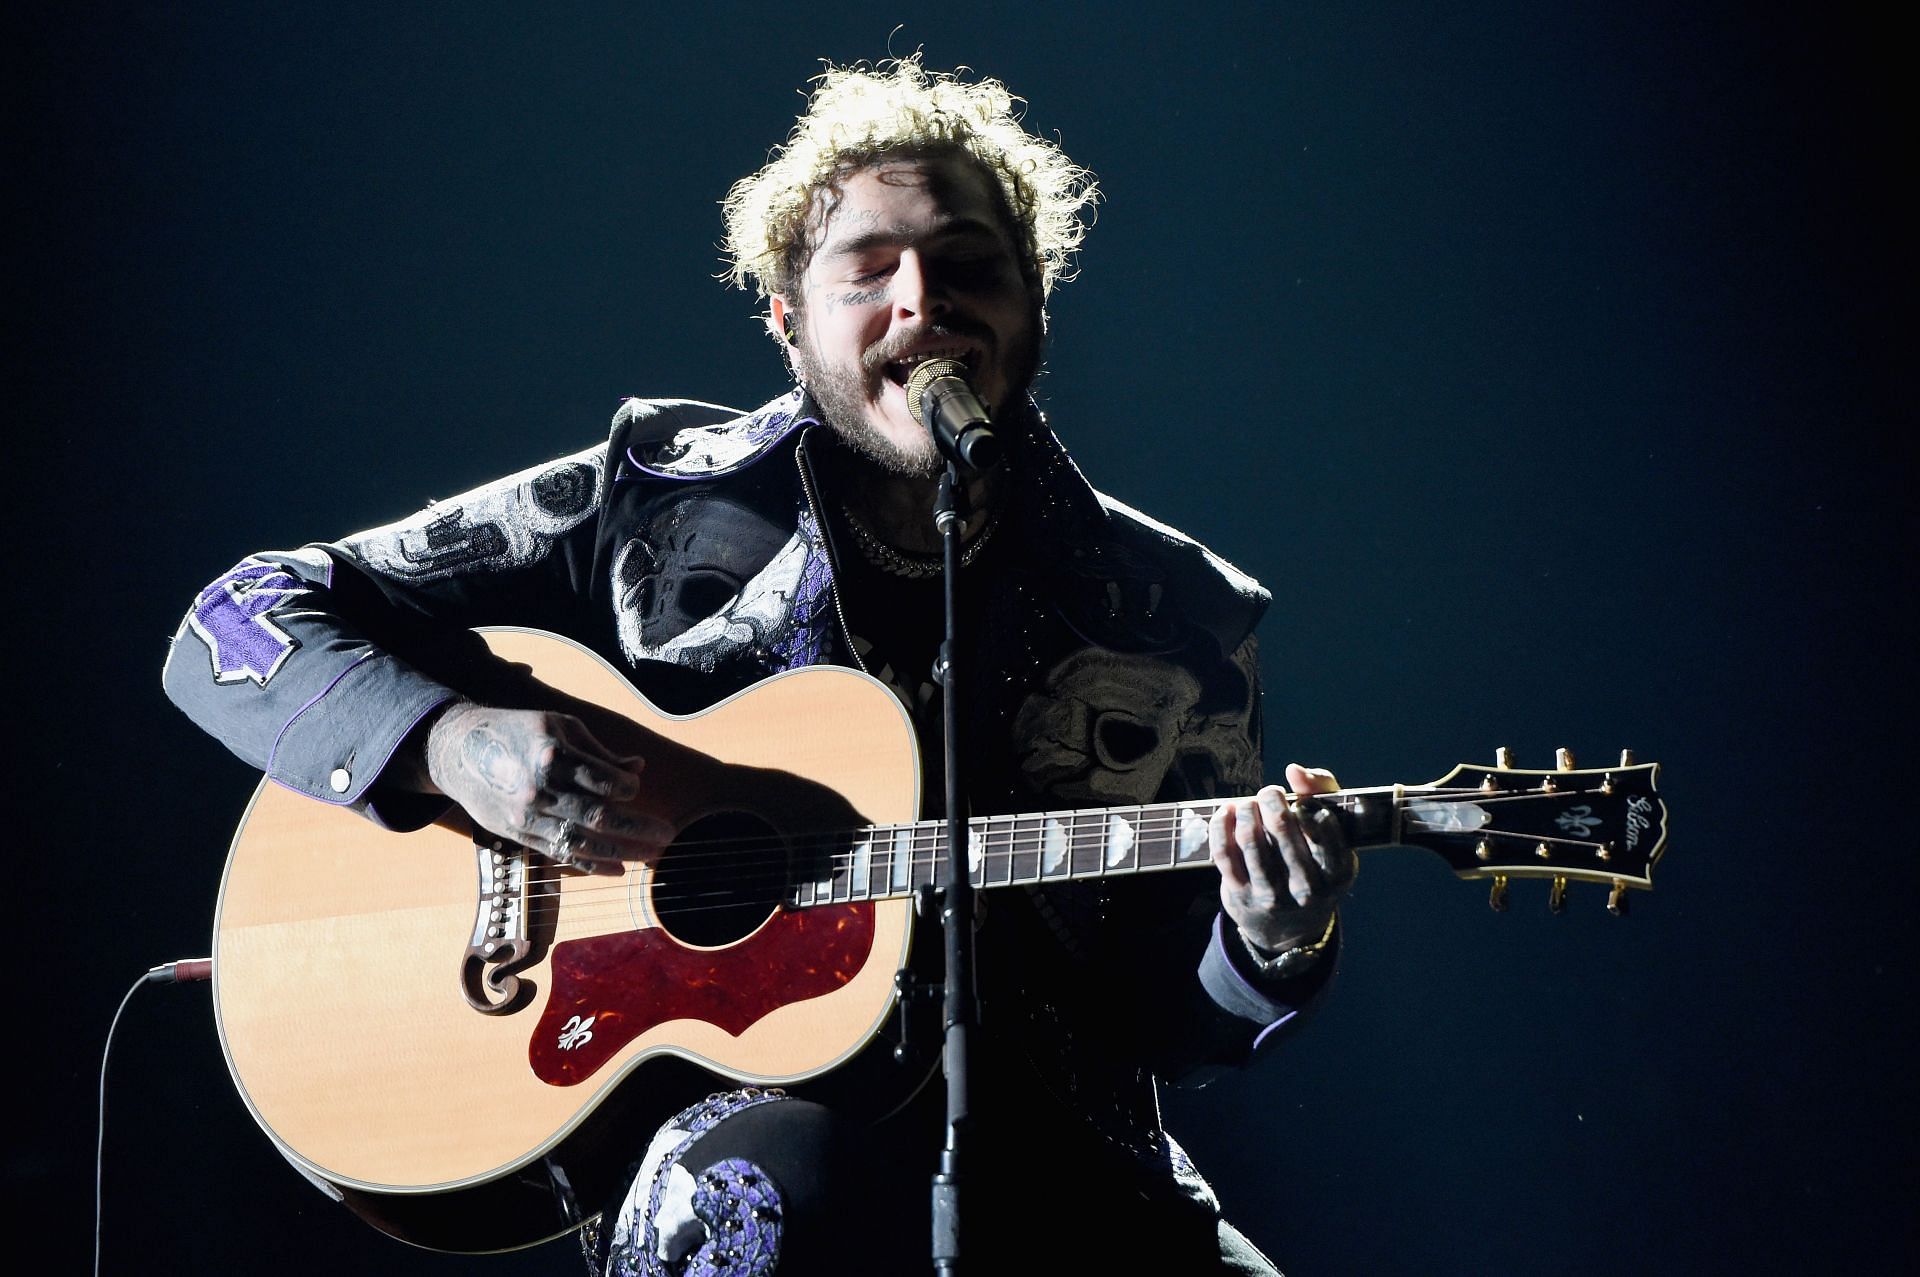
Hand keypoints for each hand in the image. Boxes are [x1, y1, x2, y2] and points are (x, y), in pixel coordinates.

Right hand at [424, 702, 671, 874]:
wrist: (459, 752)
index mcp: (552, 756)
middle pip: (599, 817)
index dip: (627, 788)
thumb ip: (600, 751)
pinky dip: (592, 865)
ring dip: (623, 852)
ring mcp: (528, 817)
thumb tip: (638, 768)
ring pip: (583, 842)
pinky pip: (561, 855)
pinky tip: (619, 868)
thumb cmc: (517, 732)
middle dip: (639, 828)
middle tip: (671, 835)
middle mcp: (540, 790)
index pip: (603, 781)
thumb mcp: (559, 726)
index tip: (634, 789)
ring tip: (653, 855)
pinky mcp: (519, 835)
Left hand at [1210, 762, 1356, 953]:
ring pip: (1250, 839)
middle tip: (1270, 793)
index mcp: (1337, 872)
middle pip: (1282, 828)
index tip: (1300, 801)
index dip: (1307, 804)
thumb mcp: (1333, 835)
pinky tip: (1226, 812)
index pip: (1322, 827)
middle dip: (1271, 799)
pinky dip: (1221, 825)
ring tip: (1249, 803)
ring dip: (1246, 810)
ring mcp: (1271, 895)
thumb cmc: (1313, 862)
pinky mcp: (1241, 895)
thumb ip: (1323, 793)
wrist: (1288, 926)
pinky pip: (1224, 853)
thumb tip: (1294, 770)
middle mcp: (1307, 888)